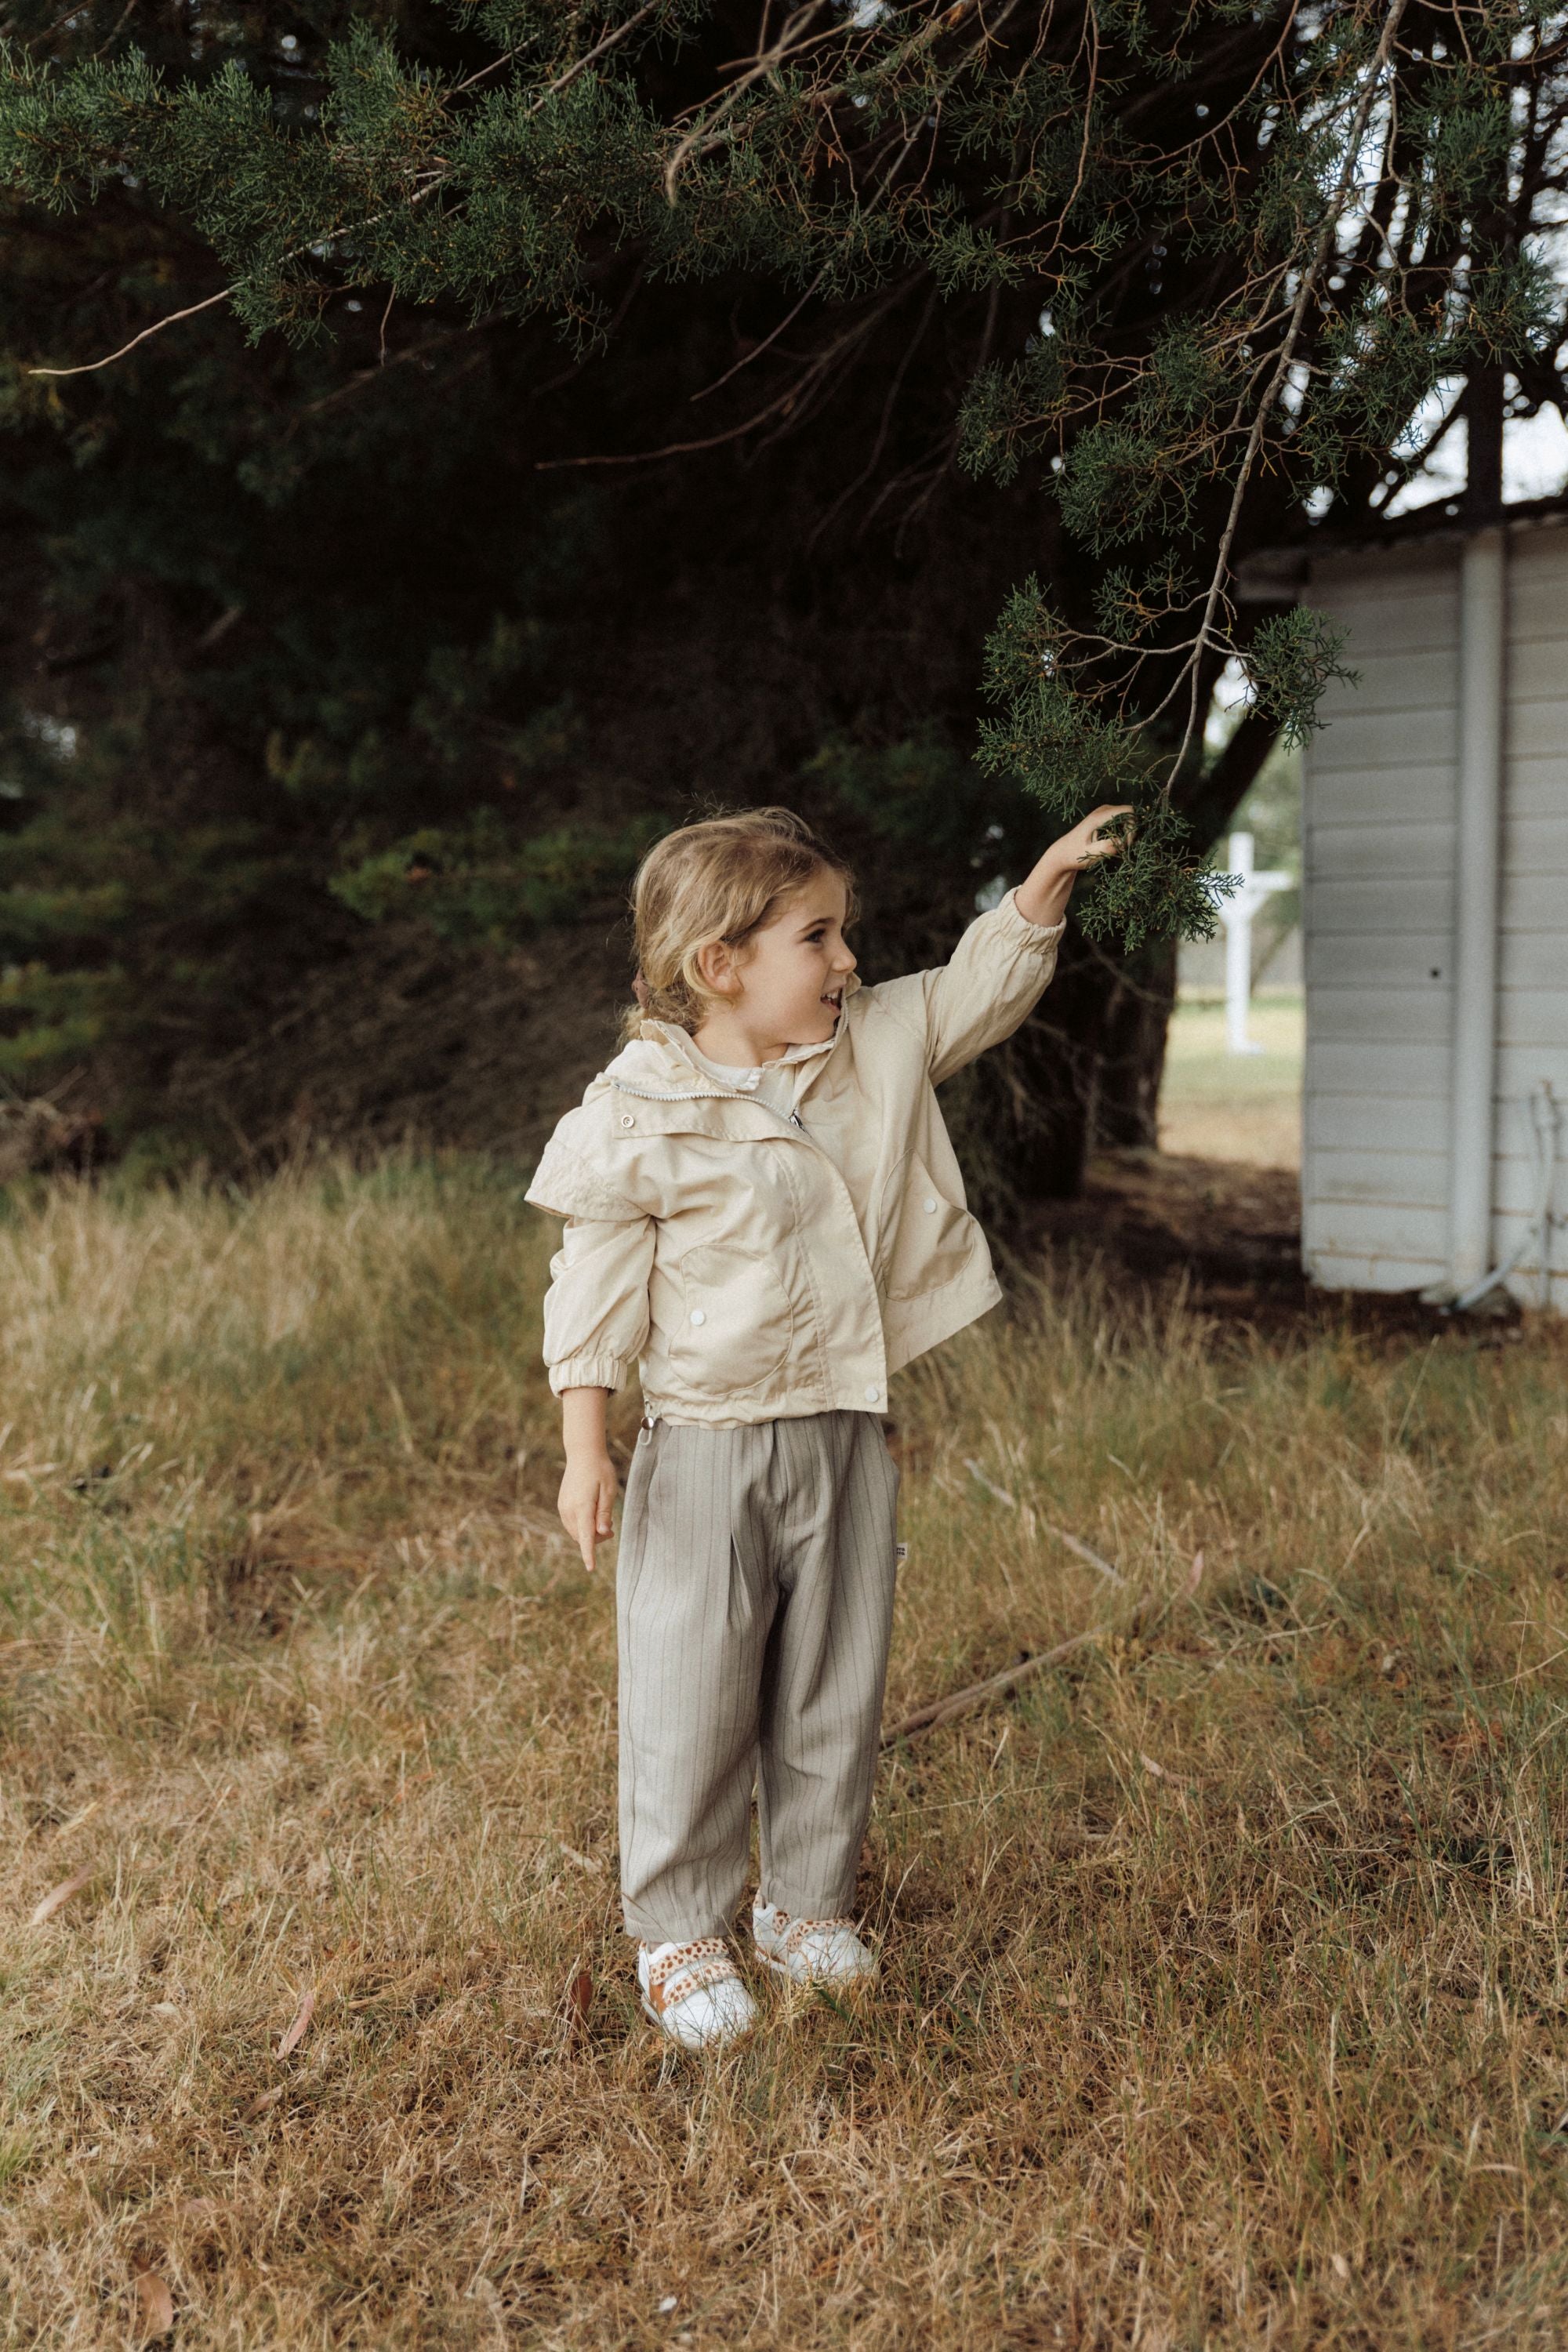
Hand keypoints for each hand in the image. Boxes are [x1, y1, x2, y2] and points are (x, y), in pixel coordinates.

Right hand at [558, 1452, 617, 1571]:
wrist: (582, 1454)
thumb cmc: (600, 1470)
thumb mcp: (609, 1490)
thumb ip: (604, 1513)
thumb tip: (602, 1533)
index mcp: (581, 1506)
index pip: (585, 1536)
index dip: (589, 1553)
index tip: (590, 1568)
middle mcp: (568, 1509)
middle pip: (582, 1537)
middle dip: (596, 1539)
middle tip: (611, 1529)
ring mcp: (563, 1507)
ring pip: (576, 1532)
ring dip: (589, 1533)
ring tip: (603, 1520)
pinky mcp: (562, 1504)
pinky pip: (572, 1524)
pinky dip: (582, 1526)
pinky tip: (592, 1515)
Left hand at [1015, 803, 1134, 927]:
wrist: (1062, 853)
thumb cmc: (1074, 855)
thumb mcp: (1089, 854)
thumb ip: (1104, 848)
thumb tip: (1121, 841)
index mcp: (1098, 817)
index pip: (1128, 811)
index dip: (1133, 827)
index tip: (1126, 843)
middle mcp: (1102, 810)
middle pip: (1129, 814)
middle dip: (1131, 831)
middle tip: (1123, 848)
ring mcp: (1103, 812)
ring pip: (1127, 818)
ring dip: (1127, 833)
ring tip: (1118, 847)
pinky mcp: (1104, 818)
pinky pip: (1121, 821)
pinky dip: (1122, 833)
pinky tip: (1114, 844)